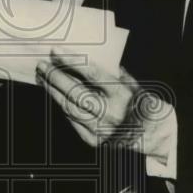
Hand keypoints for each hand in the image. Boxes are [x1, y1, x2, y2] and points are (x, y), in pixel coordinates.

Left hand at [36, 48, 173, 158]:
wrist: (150, 135)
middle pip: (75, 92)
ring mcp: (100, 128)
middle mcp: (109, 112)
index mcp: (120, 94)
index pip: (91, 74)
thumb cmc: (139, 103)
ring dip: (53, 92)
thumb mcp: (130, 83)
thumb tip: (87, 59)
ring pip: (69, 107)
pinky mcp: (93, 140)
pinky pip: (72, 121)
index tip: (55, 52)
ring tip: (43, 79)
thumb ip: (111, 73)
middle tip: (42, 65)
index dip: (71, 62)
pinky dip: (63, 107)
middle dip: (55, 77)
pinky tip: (55, 96)